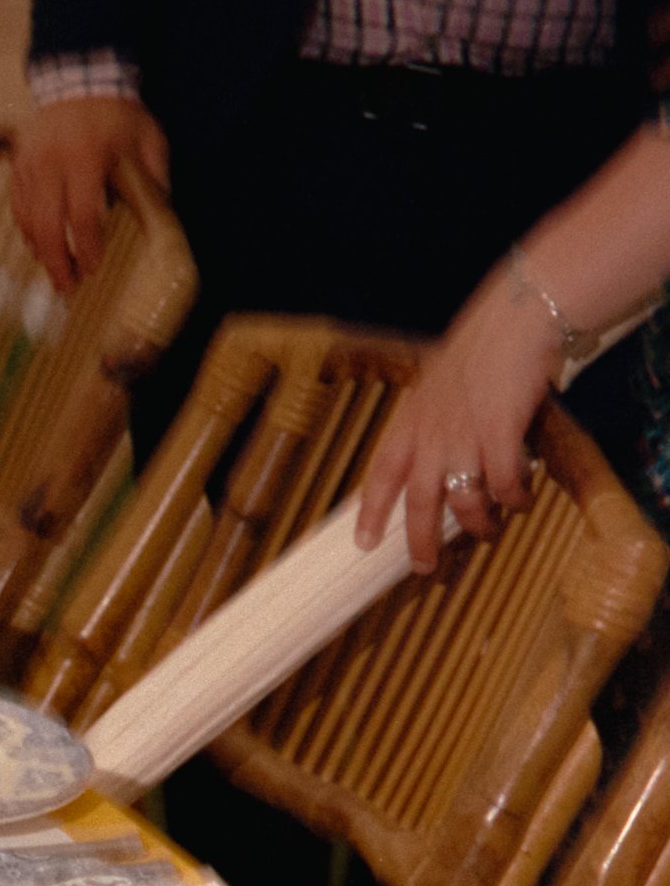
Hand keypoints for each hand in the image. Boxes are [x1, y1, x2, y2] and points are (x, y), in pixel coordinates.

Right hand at [11, 95, 169, 293]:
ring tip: (54, 273)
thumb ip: (154, 178)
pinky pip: (18, 206)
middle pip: (48, 223)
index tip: (93, 267)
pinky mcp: (18, 164)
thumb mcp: (147, 138)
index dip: (87, 246)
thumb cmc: (118, 114)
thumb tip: (162, 220)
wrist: (80, 77)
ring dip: (40, 251)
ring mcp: (30, 163)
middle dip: (57, 260)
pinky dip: (27, 231)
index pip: (83, 213)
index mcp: (87, 156)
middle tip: (67, 286)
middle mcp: (53, 162)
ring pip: (28, 219)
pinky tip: (38, 247)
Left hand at [356, 270, 557, 571]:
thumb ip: (433, 418)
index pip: (381, 475)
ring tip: (489, 531)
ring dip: (478, 524)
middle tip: (425, 568)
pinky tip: (521, 501)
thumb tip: (436, 450)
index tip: (363, 544)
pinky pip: (504, 484)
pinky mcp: (500, 434)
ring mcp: (465, 437)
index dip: (372, 513)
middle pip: (419, 504)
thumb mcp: (440, 382)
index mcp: (411, 422)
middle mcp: (432, 436)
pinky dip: (514, 498)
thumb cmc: (482, 345)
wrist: (517, 317)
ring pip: (465, 501)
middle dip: (421, 542)